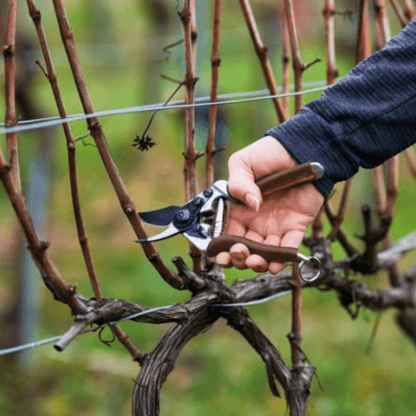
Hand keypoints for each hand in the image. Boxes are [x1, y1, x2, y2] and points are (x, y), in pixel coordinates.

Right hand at [213, 136, 323, 273]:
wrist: (301, 148)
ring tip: (255, 261)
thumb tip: (252, 205)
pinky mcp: (296, 225)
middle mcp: (255, 221)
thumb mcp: (243, 163)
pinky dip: (283, 258)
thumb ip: (238, 184)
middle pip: (244, 248)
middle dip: (239, 257)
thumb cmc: (269, 153)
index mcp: (239, 209)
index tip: (220, 255)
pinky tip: (275, 265)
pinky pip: (289, 246)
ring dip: (258, 263)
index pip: (227, 234)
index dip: (222, 248)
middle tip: (239, 254)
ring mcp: (275, 225)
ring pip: (265, 253)